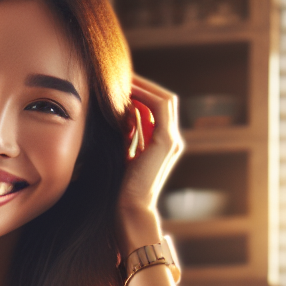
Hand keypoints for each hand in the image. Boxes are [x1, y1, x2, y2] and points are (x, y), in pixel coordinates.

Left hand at [117, 75, 183, 251]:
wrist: (130, 210)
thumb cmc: (119, 190)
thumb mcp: (122, 156)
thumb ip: (125, 137)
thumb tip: (113, 116)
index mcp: (161, 145)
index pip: (156, 109)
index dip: (141, 94)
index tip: (121, 86)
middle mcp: (171, 141)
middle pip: (164, 100)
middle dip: (144, 86)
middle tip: (123, 75)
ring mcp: (172, 141)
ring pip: (165, 100)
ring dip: (145, 86)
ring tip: (125, 78)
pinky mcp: (167, 142)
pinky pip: (160, 107)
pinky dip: (146, 95)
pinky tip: (128, 91)